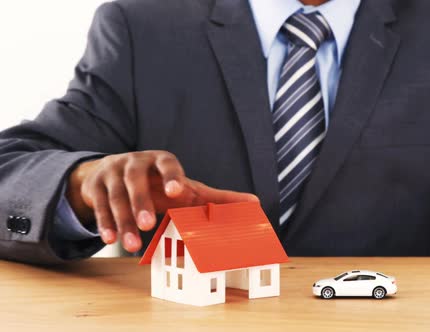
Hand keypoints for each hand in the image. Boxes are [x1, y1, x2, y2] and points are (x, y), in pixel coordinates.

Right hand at [66, 151, 258, 252]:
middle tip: (148, 224)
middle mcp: (135, 163)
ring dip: (122, 220)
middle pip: (135, 179)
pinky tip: (109, 240)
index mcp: (161, 161)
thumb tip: (256, 203)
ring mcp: (112, 172)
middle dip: (141, 201)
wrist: (114, 172)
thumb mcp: (187, 188)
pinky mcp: (95, 185)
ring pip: (115, 196)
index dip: (172, 175)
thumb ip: (217, 197)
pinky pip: (98, 205)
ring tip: (131, 245)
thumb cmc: (159, 183)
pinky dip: (104, 223)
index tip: (178, 191)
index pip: (168, 163)